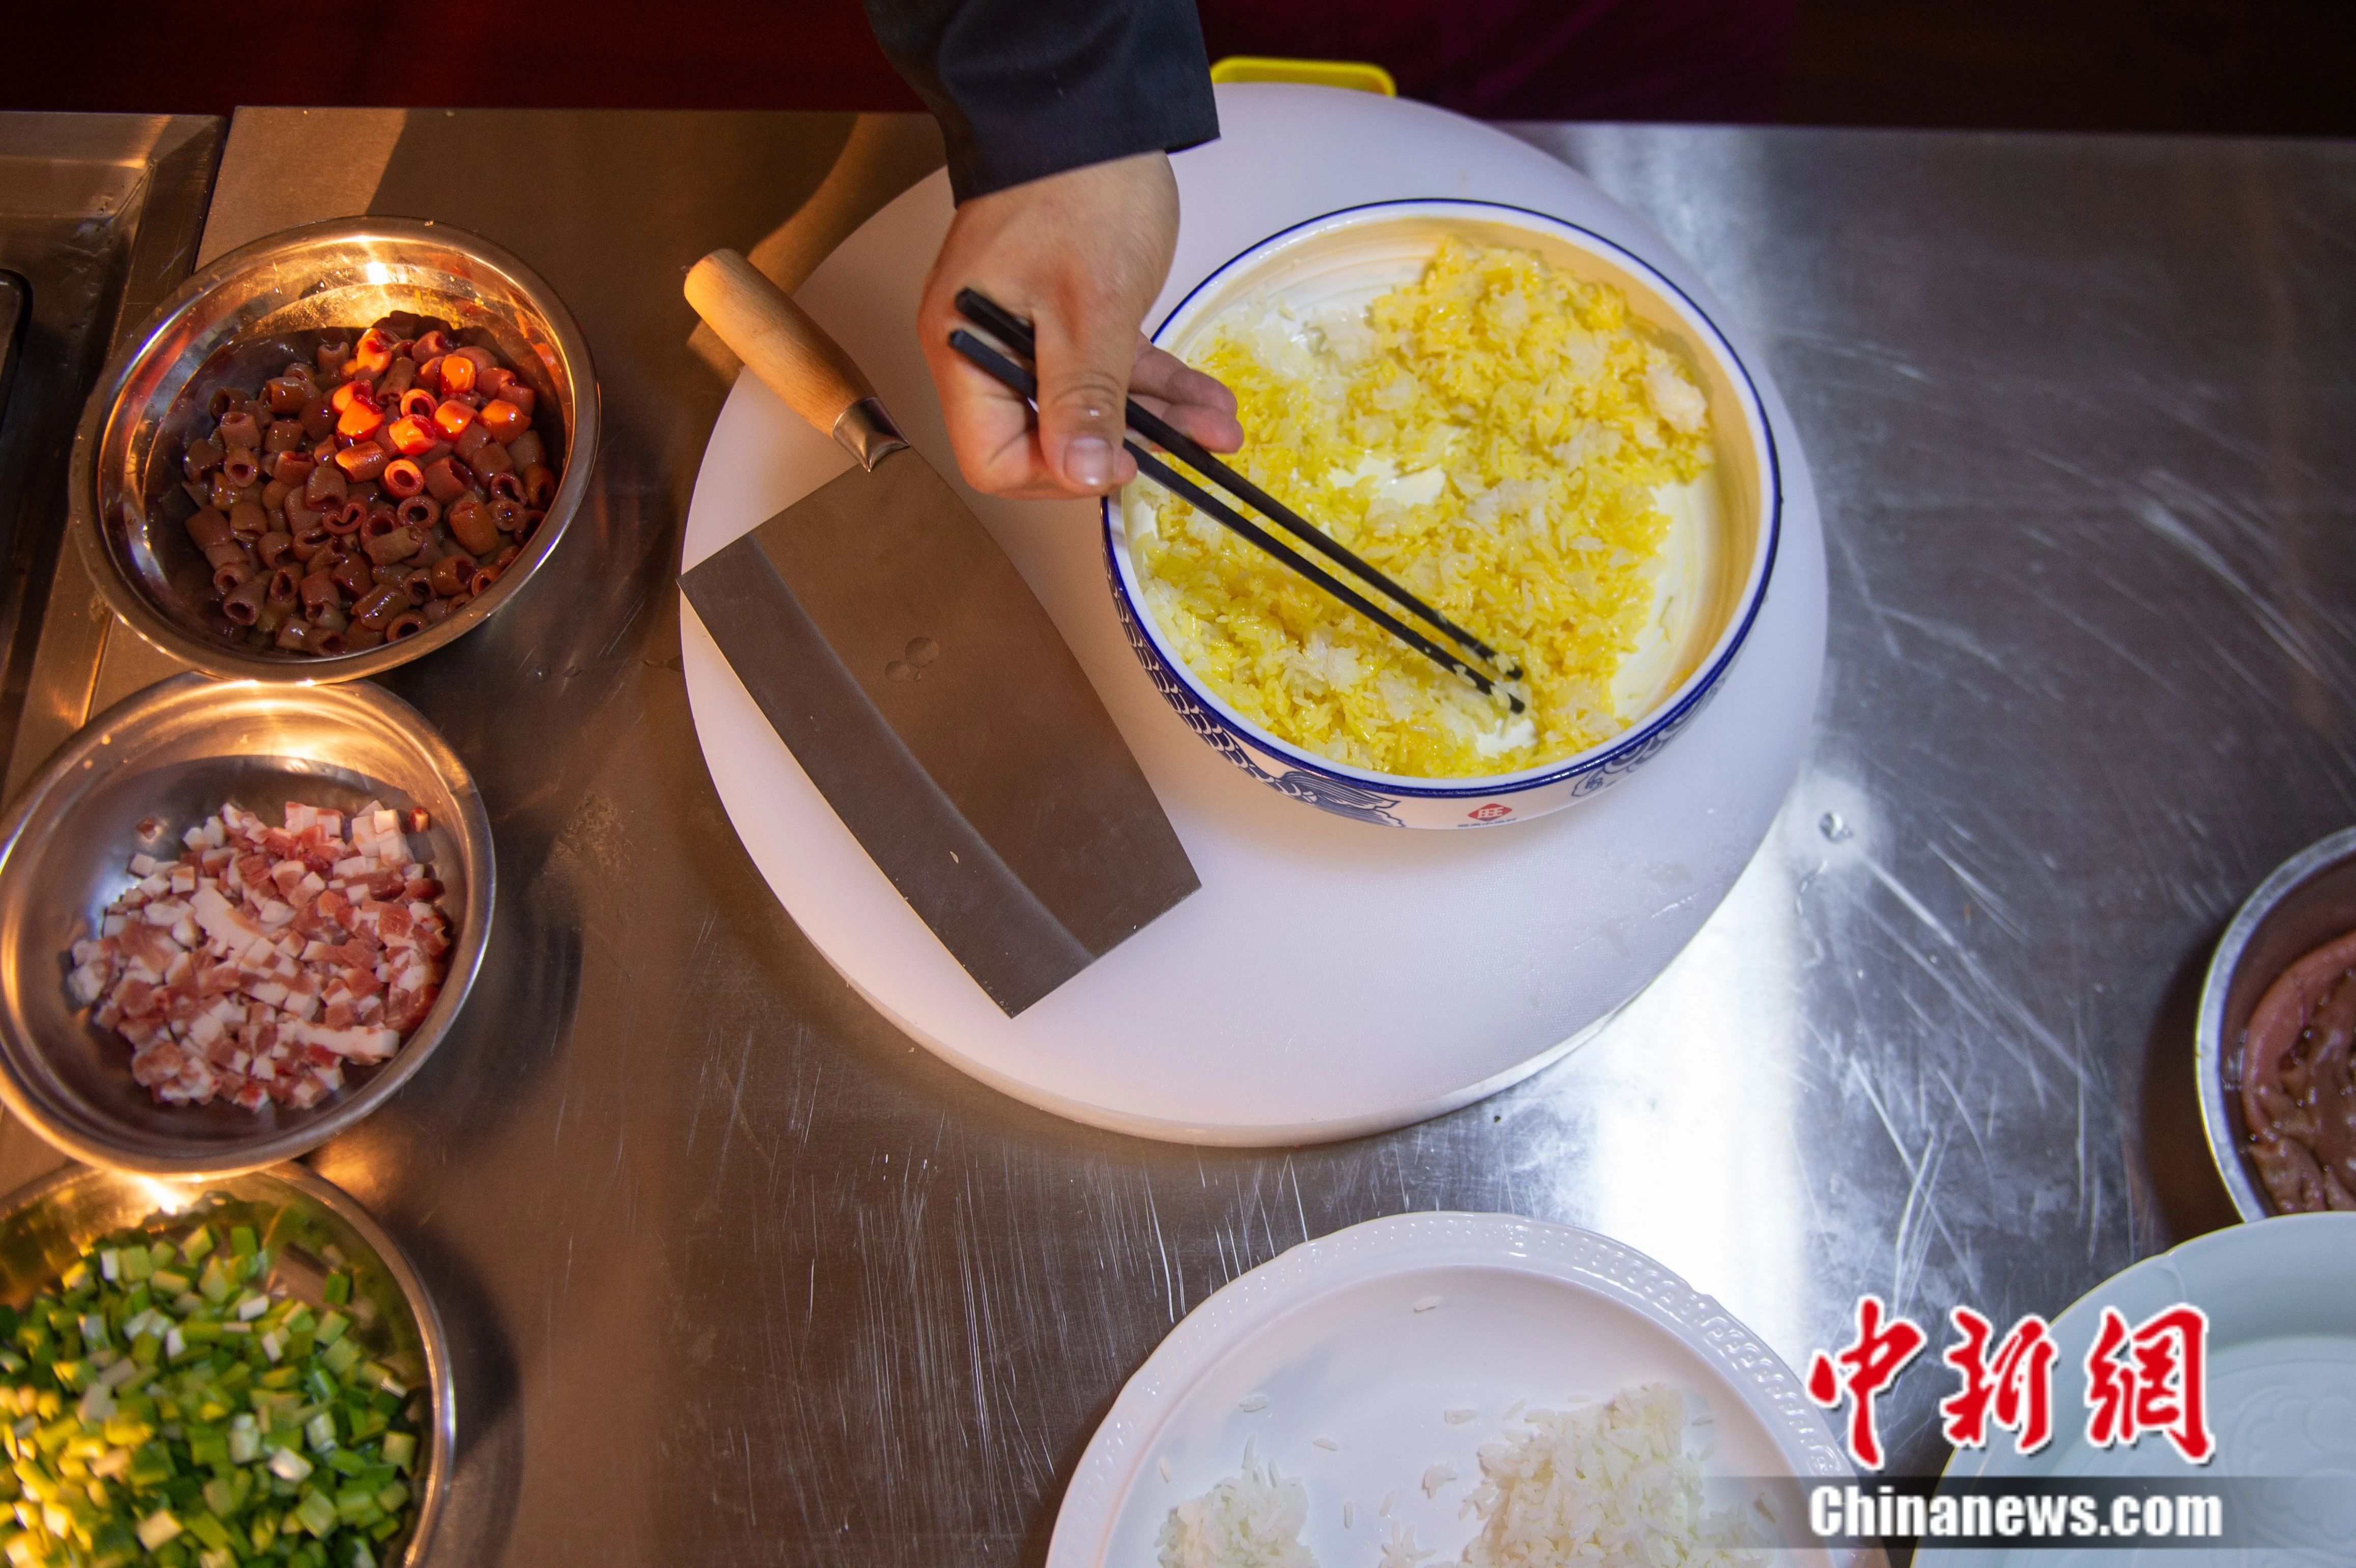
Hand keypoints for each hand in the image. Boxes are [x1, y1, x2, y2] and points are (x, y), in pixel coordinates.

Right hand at [916, 152, 1243, 499]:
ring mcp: (1029, 329)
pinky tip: (1205, 400)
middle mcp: (989, 347)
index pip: (995, 457)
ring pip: (1093, 401)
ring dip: (1157, 419)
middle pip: (1049, 435)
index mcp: (967, 349)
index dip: (1057, 474)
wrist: (1093, 110)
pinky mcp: (1069, 312)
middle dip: (1125, 449)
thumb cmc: (1077, 191)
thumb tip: (1082, 474)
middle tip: (1183, 455)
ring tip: (1218, 429)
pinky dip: (1157, 383)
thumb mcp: (1088, 310)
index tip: (1118, 466)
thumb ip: (1084, 400)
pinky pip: (1111, 366)